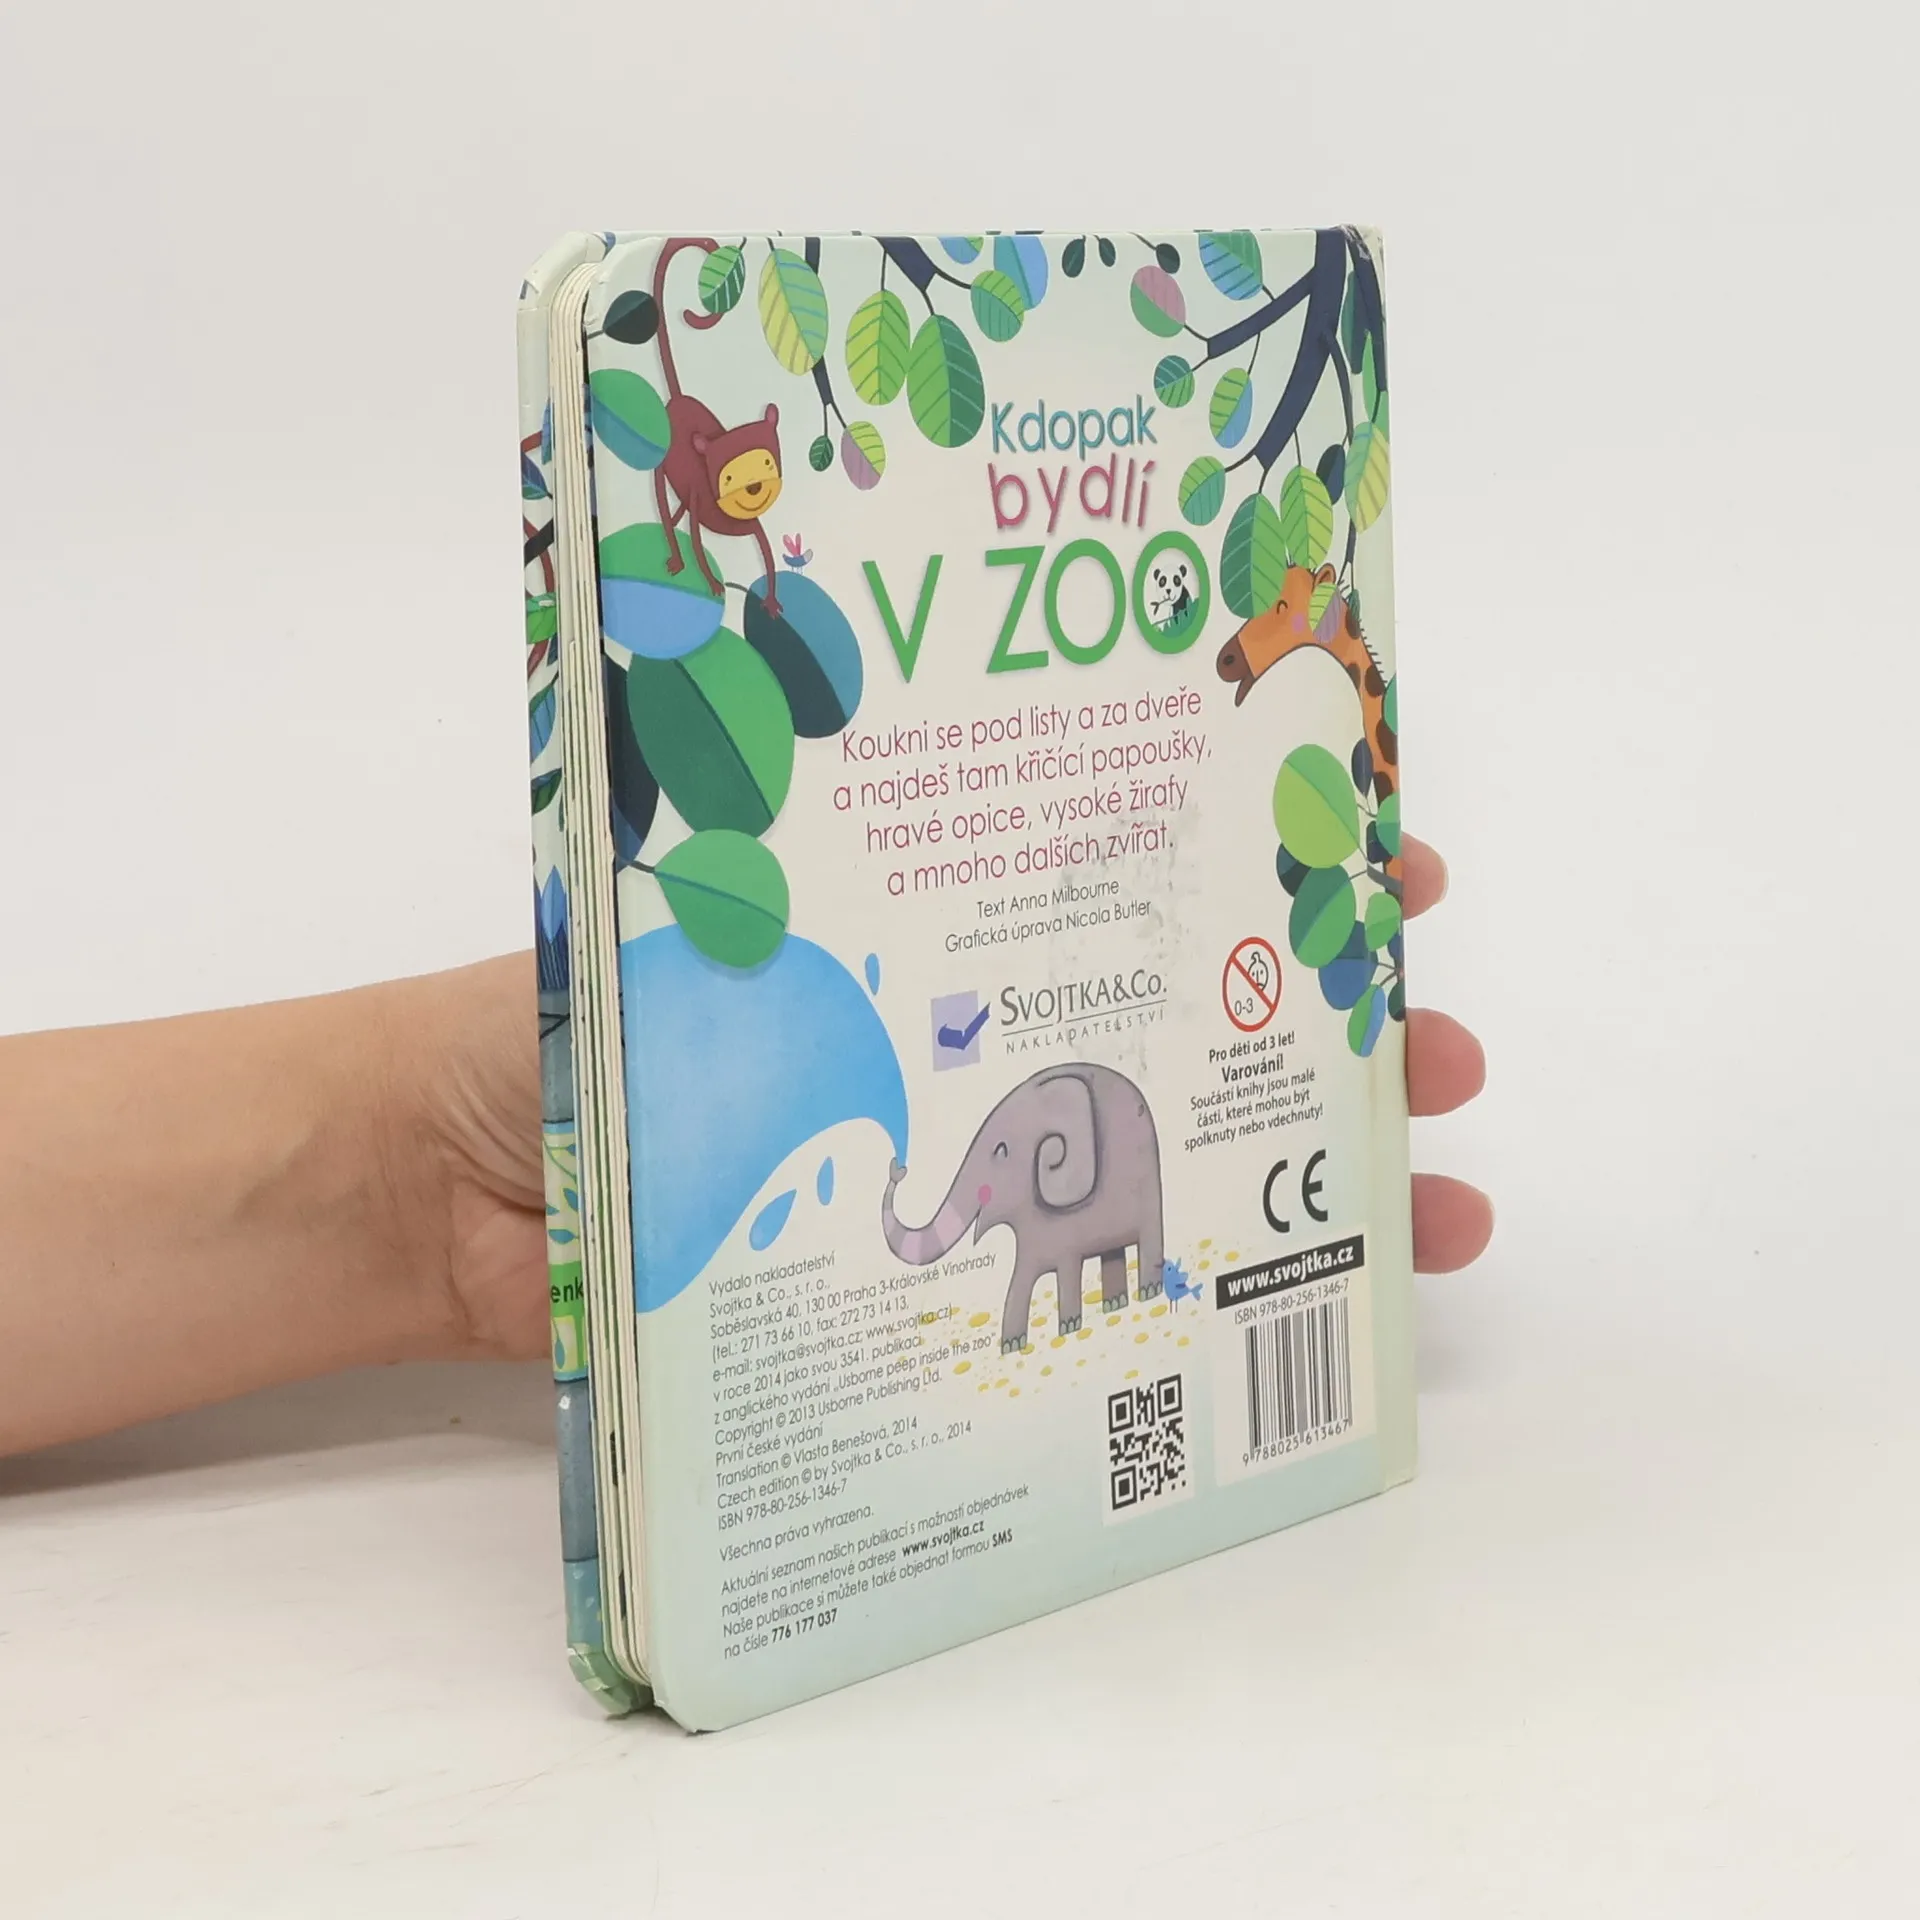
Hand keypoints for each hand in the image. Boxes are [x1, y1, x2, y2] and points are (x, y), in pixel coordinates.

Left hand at [414, 840, 1490, 1369]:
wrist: (429, 1199)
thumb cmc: (544, 1024)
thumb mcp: (699, 917)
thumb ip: (811, 886)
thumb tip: (947, 797)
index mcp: (924, 927)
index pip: (1123, 881)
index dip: (1261, 864)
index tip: (1386, 858)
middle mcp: (956, 1040)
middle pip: (1178, 1026)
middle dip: (1329, 1028)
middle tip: (1441, 1046)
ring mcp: (947, 1168)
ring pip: (1160, 1165)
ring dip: (1305, 1174)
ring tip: (1439, 1197)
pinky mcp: (913, 1283)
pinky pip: (1070, 1292)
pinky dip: (1185, 1303)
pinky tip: (1305, 1322)